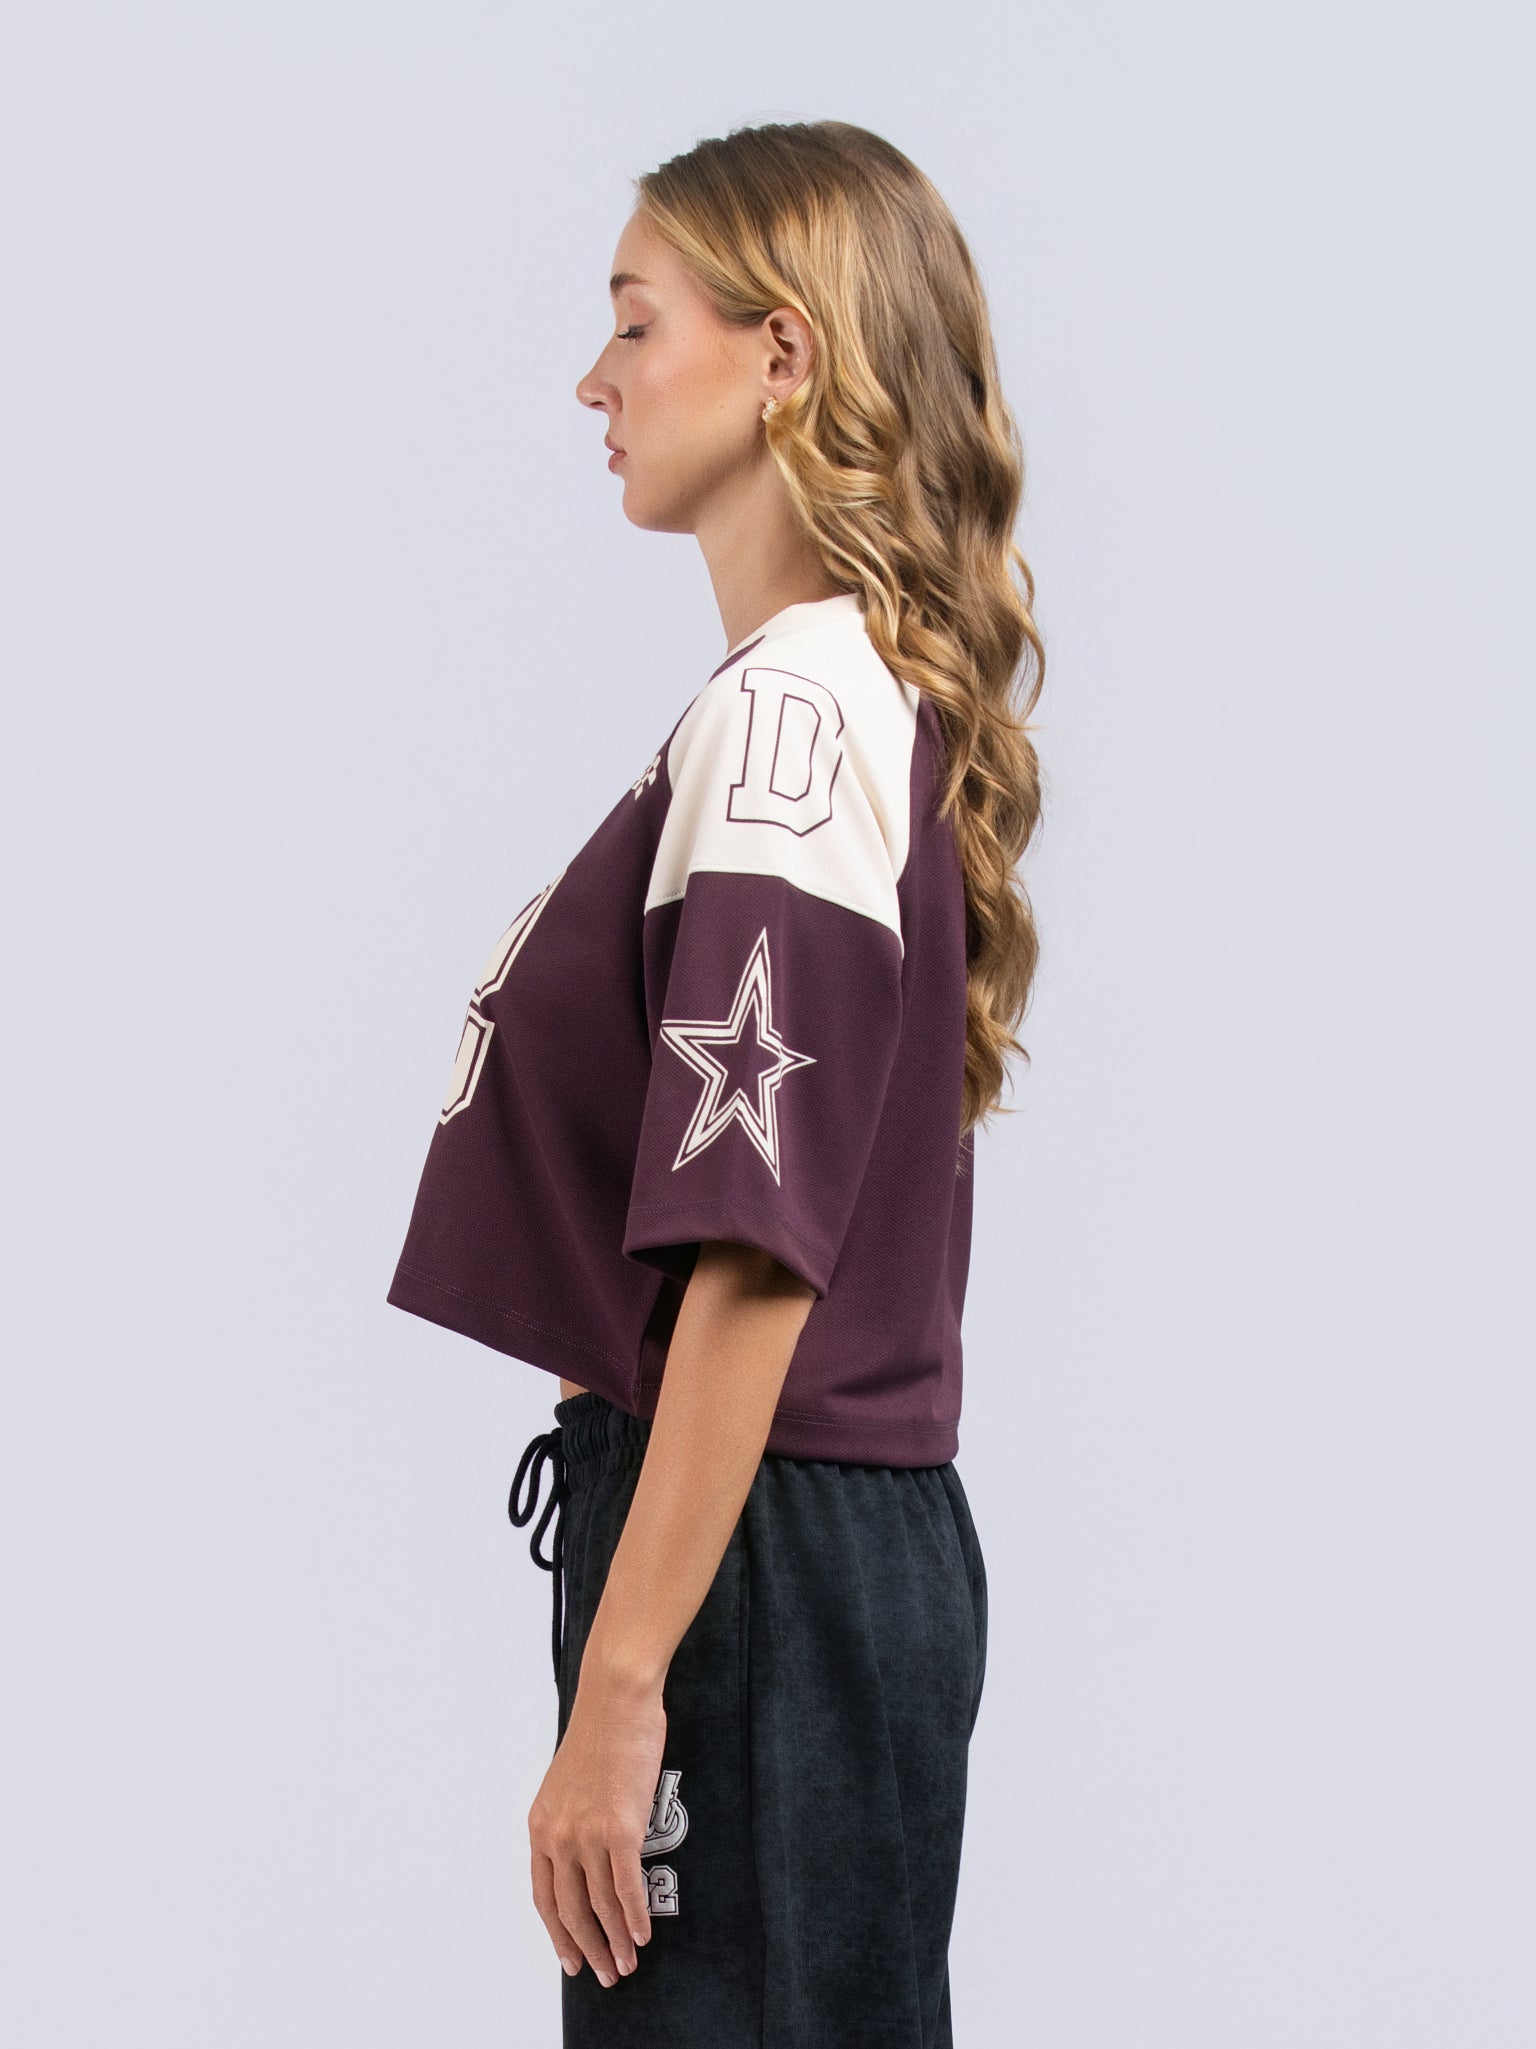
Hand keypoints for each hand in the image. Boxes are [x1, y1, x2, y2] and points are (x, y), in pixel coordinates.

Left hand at [528, 1666, 664, 1986]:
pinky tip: (641, 1935)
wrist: (616, 1697)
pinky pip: (626, 1887)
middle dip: (588, 1948)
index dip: (557, 1933)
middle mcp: (558, 1835)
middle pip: (570, 1910)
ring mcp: (588, 1833)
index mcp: (541, 1825)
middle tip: (604, 1974)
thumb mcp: (569, 1784)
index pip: (543, 1896)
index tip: (570, 1958)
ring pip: (599, 1905)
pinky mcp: (620, 1827)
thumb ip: (571, 1821)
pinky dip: (633, 1917)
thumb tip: (588, 1854)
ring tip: (626, 1964)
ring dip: (614, 1941)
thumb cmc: (601, 1731)